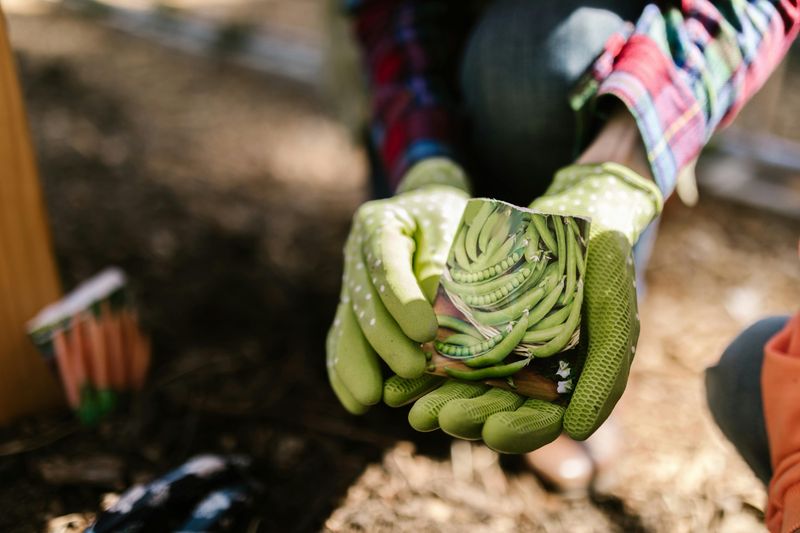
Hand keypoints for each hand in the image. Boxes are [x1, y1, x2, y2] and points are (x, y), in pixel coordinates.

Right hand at [327, 158, 469, 413]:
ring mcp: (350, 282)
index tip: (426, 333)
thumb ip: (444, 260)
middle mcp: (355, 253)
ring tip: (369, 400)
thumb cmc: (448, 218)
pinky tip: (355, 402)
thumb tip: (438, 306)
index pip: (387, 266)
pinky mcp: (352, 308)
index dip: (403, 302)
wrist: (426, 211)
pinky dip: (344, 372)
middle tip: (412, 370)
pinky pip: (341, 341)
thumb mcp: (453, 223)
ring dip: (357, 365)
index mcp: (379, 224)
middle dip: (386, 341)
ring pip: (347, 326)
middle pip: (364, 302)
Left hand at [379, 162, 660, 452]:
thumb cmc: (604, 264)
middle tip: (434, 420)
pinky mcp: (474, 320)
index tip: (493, 434)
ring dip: (439, 400)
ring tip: (413, 411)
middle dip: (466, 415)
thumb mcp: (614, 313)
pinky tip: (398, 384)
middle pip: (496, 406)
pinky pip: (447, 348)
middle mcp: (530, 369)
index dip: (519, 431)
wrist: (579, 212)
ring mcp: (500, 345)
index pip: (542, 418)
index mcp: (566, 379)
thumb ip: (605, 370)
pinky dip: (426, 366)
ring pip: (467, 384)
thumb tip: (576, 431)